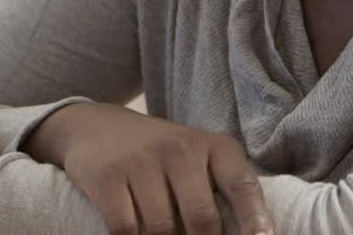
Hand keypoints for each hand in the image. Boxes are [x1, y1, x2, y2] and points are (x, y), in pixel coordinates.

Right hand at [23, 102, 271, 234]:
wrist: (98, 127)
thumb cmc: (162, 156)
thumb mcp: (197, 159)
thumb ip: (220, 192)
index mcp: (214, 146)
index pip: (242, 184)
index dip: (255, 218)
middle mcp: (181, 149)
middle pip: (202, 218)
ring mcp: (142, 161)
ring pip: (162, 230)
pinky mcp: (107, 176)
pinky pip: (125, 230)